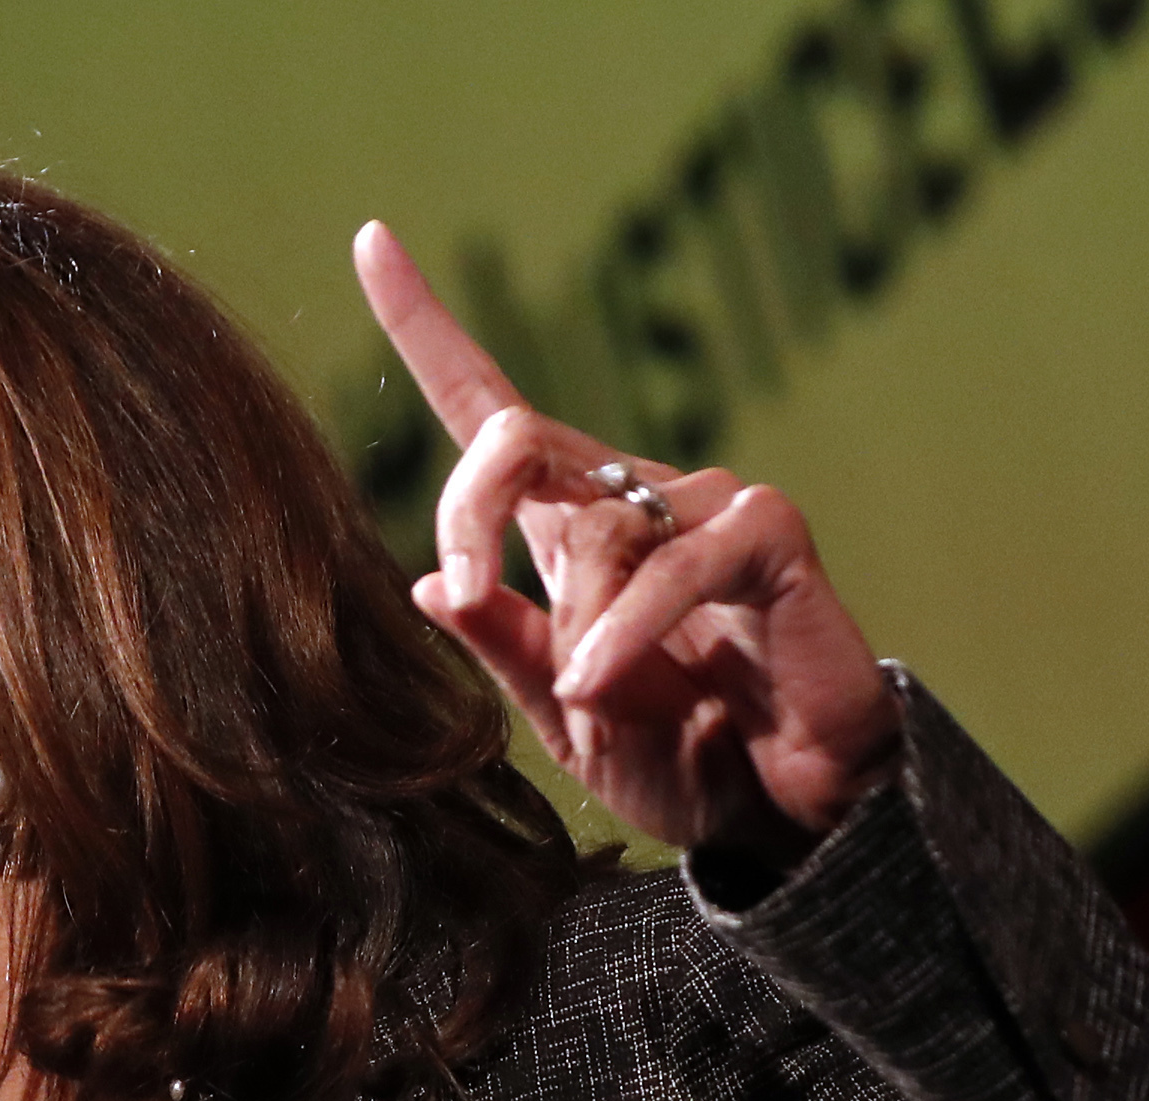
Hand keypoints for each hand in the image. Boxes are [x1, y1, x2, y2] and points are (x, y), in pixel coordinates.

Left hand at [352, 222, 903, 855]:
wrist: (778, 810)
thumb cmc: (678, 757)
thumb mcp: (561, 714)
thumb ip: (504, 646)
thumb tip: (430, 583)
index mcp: (569, 521)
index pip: (487, 407)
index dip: (426, 325)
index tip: (370, 241)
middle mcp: (633, 492)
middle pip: (514, 438)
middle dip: (467, 516)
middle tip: (470, 593)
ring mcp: (706, 504)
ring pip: (594, 530)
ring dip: (580, 634)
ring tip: (602, 703)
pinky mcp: (768, 534)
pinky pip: (672, 566)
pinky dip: (624, 634)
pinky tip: (599, 686)